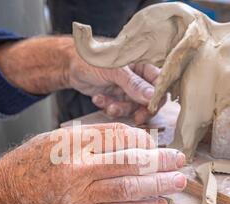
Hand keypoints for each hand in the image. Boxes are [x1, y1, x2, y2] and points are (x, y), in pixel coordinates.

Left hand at [0, 37, 161, 124]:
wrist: (69, 66)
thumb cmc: (93, 60)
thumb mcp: (115, 71)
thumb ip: (134, 84)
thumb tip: (151, 97)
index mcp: (143, 65)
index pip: (159, 83)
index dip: (157, 97)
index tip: (150, 107)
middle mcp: (138, 78)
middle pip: (149, 100)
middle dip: (140, 109)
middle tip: (136, 118)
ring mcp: (127, 89)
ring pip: (133, 107)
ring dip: (121, 109)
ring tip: (108, 105)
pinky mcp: (116, 98)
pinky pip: (119, 109)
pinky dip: (109, 107)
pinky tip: (98, 98)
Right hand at [0, 123, 185, 203]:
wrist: (2, 197)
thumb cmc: (28, 164)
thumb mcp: (55, 138)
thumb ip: (90, 138)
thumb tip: (127, 139)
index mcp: (73, 141)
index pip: (119, 136)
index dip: (143, 140)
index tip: (155, 144)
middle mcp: (78, 167)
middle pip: (130, 162)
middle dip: (160, 162)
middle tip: (179, 160)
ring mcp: (79, 195)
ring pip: (128, 188)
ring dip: (158, 185)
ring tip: (177, 182)